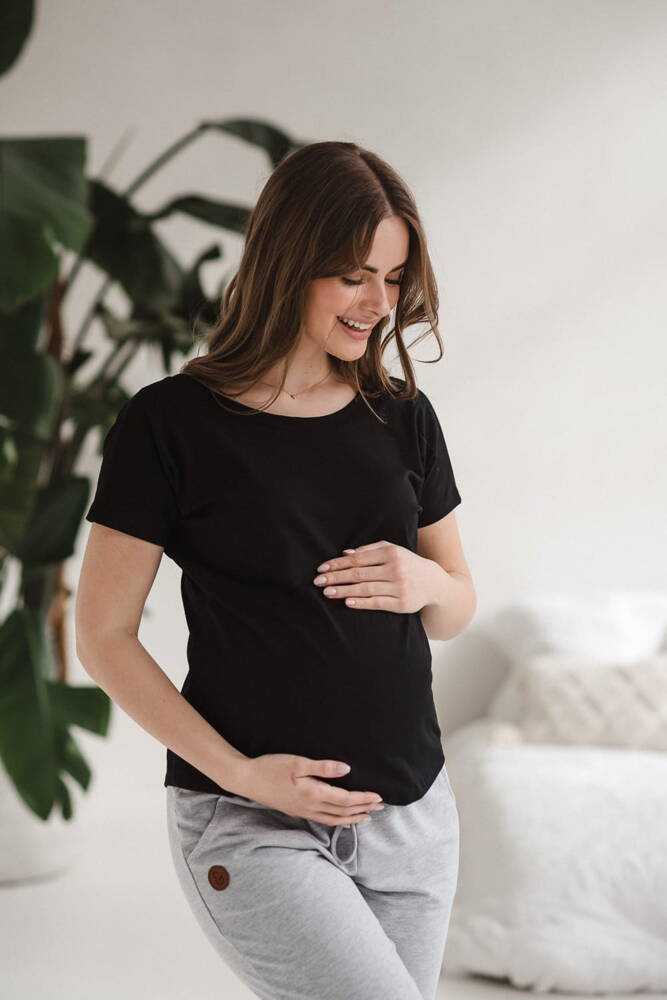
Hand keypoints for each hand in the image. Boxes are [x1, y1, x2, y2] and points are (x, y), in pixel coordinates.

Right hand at [230, 754, 384, 824]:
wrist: (248, 780)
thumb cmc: (271, 767)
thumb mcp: (298, 762)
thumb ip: (323, 767)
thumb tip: (346, 770)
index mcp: (313, 794)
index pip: (345, 800)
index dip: (364, 799)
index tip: (378, 797)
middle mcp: (311, 807)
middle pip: (343, 812)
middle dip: (364, 810)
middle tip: (381, 807)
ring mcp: (304, 812)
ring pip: (335, 820)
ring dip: (353, 818)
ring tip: (367, 816)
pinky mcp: (298, 812)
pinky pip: (324, 821)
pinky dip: (338, 822)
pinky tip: (342, 820)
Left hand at [313, 540, 436, 613]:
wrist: (434, 583)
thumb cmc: (407, 564)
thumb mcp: (392, 550)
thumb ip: (369, 550)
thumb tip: (345, 553)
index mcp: (391, 553)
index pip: (357, 559)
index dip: (338, 564)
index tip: (322, 569)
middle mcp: (395, 569)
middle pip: (359, 573)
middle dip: (336, 577)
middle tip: (318, 582)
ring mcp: (399, 587)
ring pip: (366, 589)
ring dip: (344, 590)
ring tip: (328, 592)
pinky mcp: (402, 603)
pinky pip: (377, 603)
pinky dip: (362, 603)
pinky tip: (347, 602)